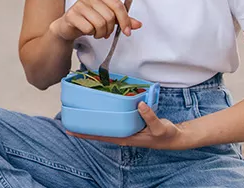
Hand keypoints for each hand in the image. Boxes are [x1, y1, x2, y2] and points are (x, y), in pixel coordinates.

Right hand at [49, 0, 142, 41]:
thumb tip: (137, 24)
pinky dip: (90, 33)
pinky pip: (88, 28)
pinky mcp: (72, 15)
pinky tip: (87, 31)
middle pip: (109, 16)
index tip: (128, 31)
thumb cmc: (88, 20)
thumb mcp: (107, 18)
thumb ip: (122, 20)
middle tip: (105, 32)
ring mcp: (79, 4)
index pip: (118, 5)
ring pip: (100, 23)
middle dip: (110, 29)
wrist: (68, 26)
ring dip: (100, 33)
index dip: (125, 20)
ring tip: (96, 32)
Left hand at [66, 102, 195, 149]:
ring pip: (106, 125)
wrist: (175, 137)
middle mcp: (123, 134)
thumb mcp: (159, 127)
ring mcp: (126, 129)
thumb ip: (150, 117)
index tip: (70, 131)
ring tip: (79, 112)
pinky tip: (101, 108)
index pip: (101, 136)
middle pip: (99, 131)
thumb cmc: (165, 135)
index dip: (85, 134)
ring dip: (94, 120)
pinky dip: (106, 114)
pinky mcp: (130, 123)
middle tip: (68, 118)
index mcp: (126, 138)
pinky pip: (115, 119)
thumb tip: (140, 105)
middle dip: (84, 126)